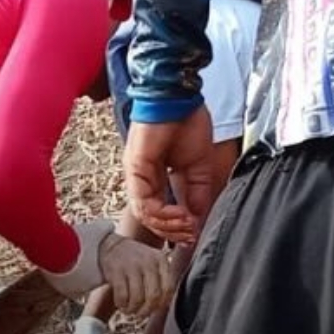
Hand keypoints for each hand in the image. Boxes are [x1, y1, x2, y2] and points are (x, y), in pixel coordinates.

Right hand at [98, 233, 173, 315]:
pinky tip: (121, 304)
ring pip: (137, 298)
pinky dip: (121, 304)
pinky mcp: (116, 271)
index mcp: (161, 260)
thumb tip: (164, 305)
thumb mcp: (153, 262)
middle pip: (153, 296)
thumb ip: (161, 279)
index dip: (162, 304)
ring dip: (133, 309)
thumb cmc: (135, 260)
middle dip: (147, 310)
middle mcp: (148, 262)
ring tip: (129, 310)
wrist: (112, 247)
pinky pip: (122, 296)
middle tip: (141, 314)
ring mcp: (132, 266)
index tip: (155, 309)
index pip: (168, 289)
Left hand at [124, 106, 214, 242]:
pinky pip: (144, 201)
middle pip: (150, 219)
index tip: (194, 234)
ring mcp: (136, 176)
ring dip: (169, 226)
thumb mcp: (198, 166)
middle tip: (191, 235)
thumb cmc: (187, 123)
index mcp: (155, 180)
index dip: (176, 227)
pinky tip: (181, 216)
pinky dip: (163, 213)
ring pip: (145, 215)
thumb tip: (198, 218)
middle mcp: (142, 181)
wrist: (179, 97)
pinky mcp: (135, 170)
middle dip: (172, 232)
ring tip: (188, 226)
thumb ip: (196, 193)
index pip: (160, 213)